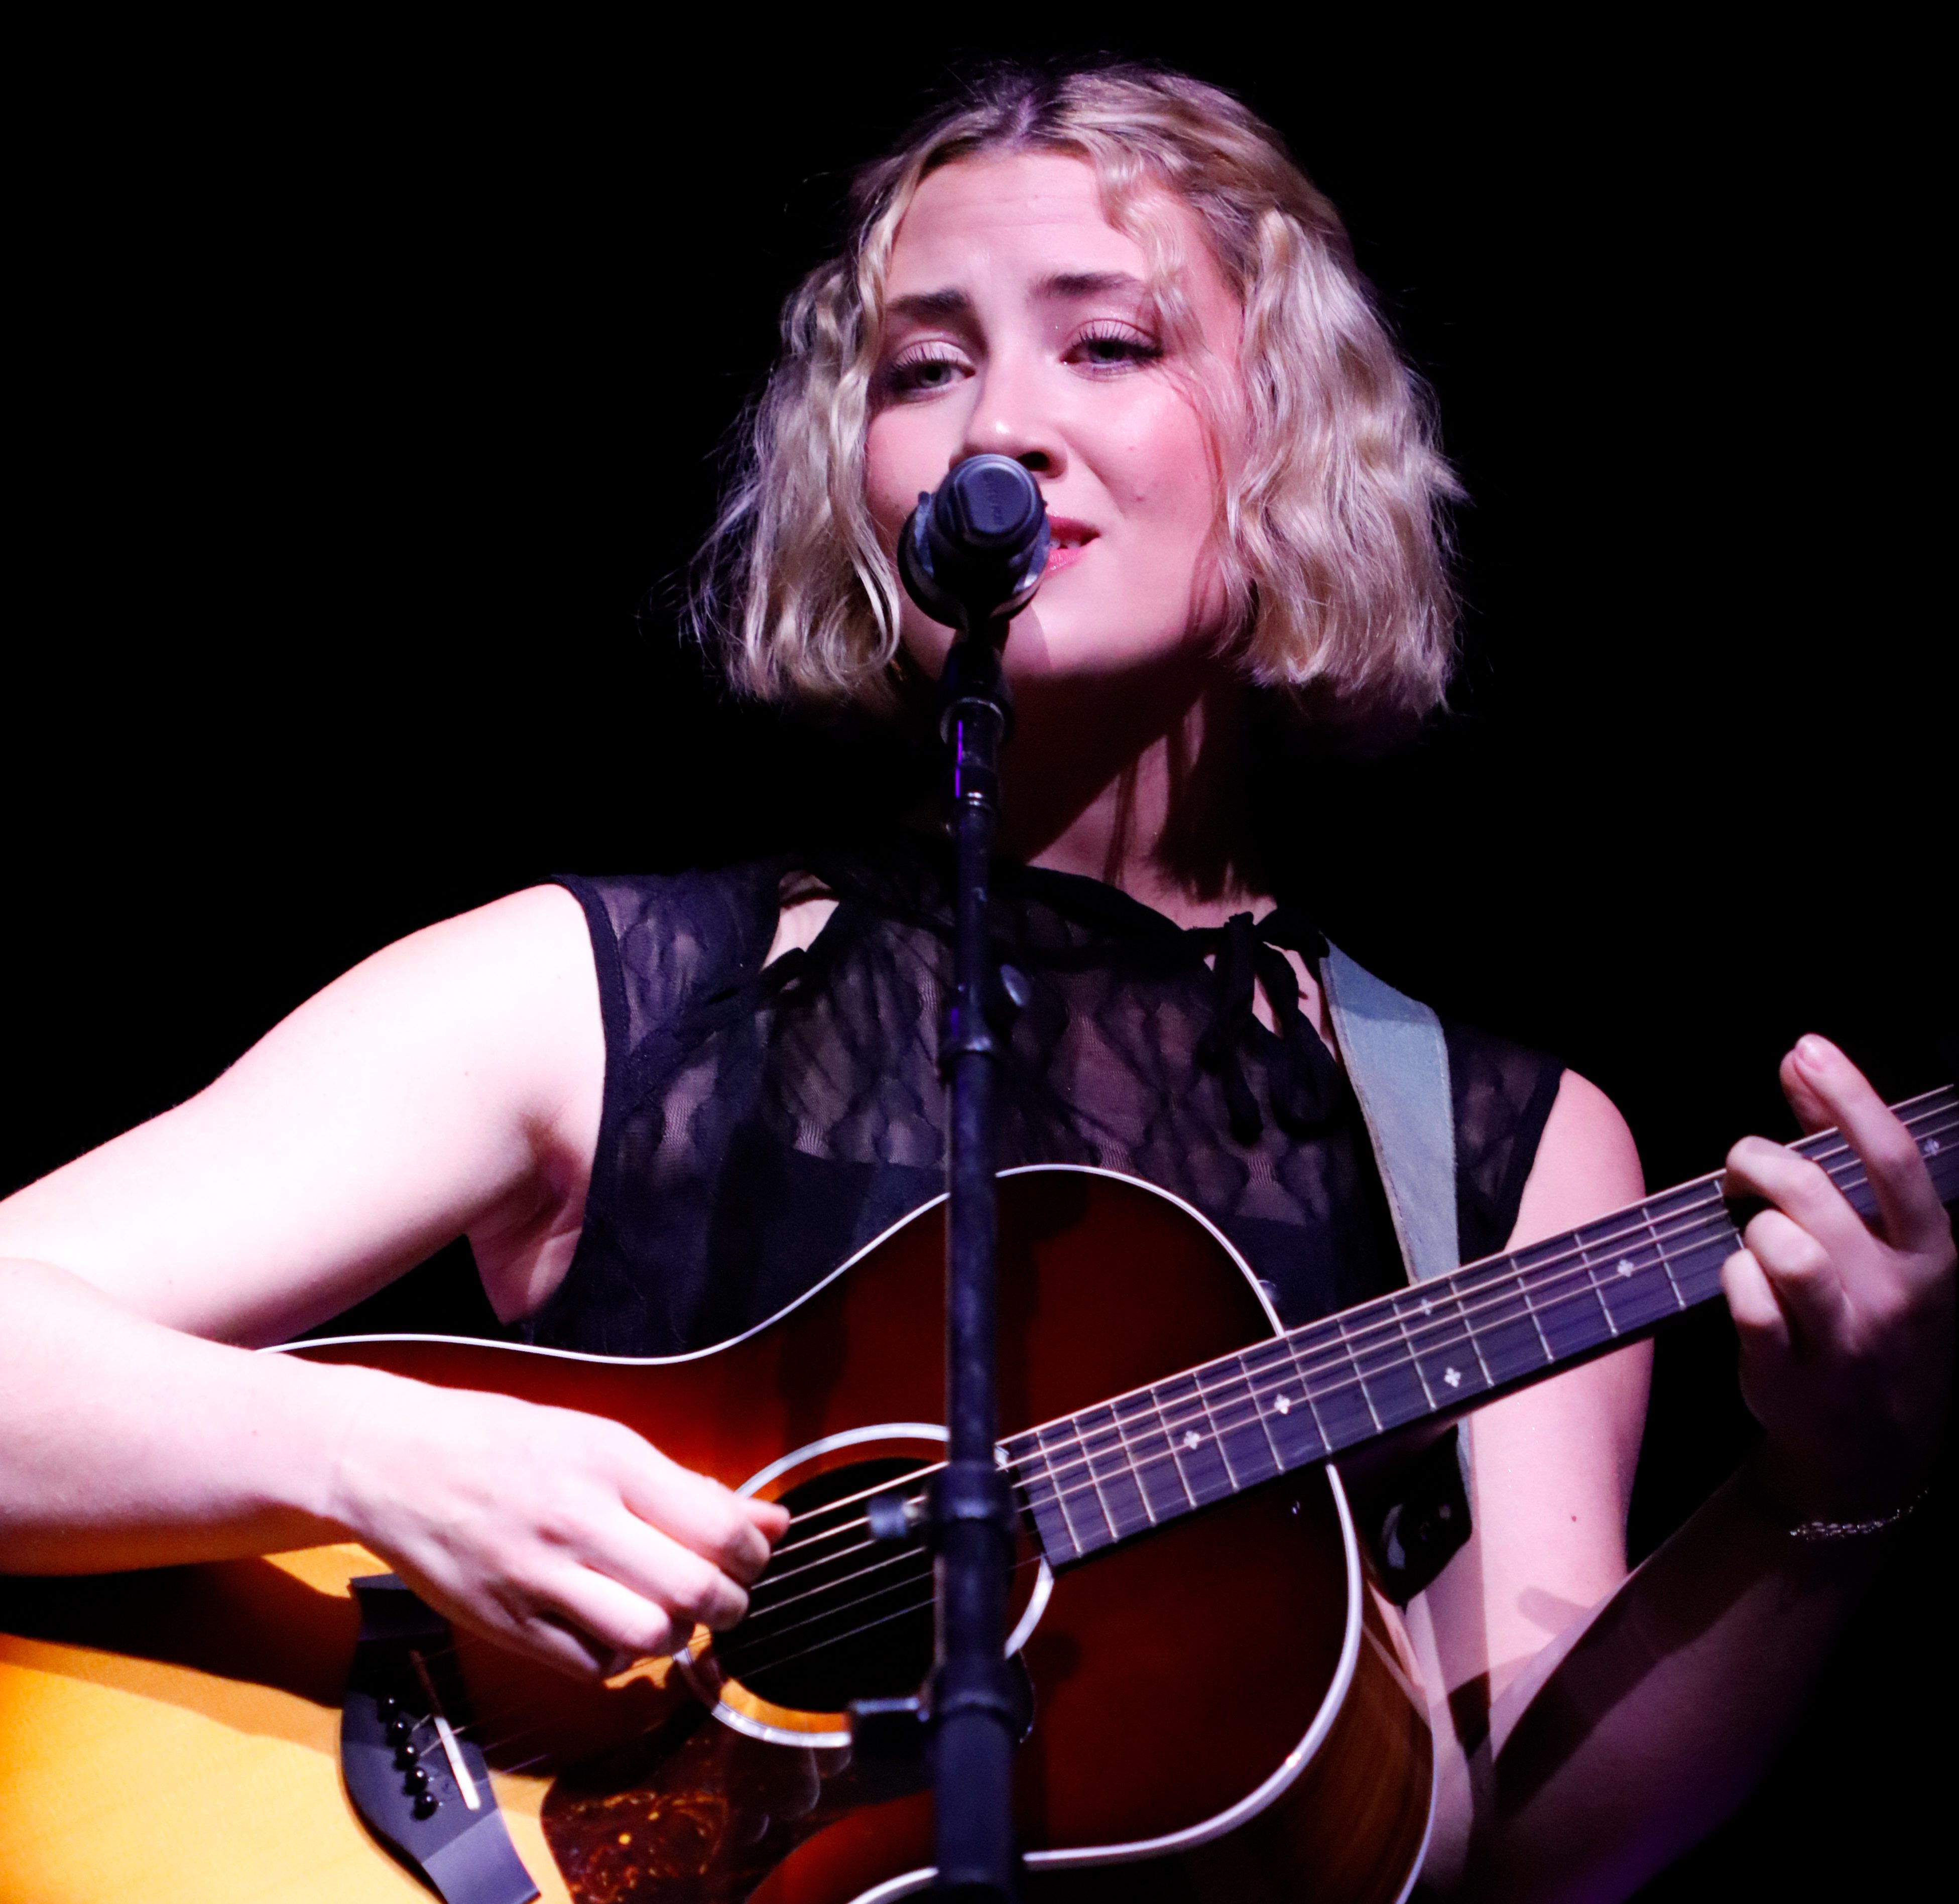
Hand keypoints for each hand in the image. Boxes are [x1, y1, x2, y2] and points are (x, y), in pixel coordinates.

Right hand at [327, 1376, 790, 1678]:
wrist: (394, 1460)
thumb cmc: (503, 1440)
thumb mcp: (601, 1439)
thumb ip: (688, 1486)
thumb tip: (772, 1521)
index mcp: (609, 1461)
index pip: (716, 1528)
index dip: (752, 1554)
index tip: (750, 1555)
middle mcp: (577, 1519)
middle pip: (693, 1591)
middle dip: (730, 1603)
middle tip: (724, 1595)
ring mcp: (538, 1577)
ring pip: (649, 1638)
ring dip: (678, 1635)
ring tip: (671, 1614)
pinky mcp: (506, 1624)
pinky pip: (592, 1665)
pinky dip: (620, 1657)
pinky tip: (614, 1627)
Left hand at [1720, 1035, 1954, 1523]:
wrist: (1873, 1449)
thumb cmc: (1871, 1315)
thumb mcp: (1884, 1240)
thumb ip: (1838, 1147)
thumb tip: (1802, 1061)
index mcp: (1928, 1253)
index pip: (1893, 1160)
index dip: (1849, 1097)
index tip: (1808, 1050)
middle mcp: (1895, 1292)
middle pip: (1811, 1194)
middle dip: (1758, 1161)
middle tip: (1744, 1167)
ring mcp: (1845, 1337)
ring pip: (1779, 1245)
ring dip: (1748, 1224)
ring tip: (1750, 1232)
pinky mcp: (1791, 1375)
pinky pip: (1746, 1300)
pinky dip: (1732, 1279)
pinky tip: (1742, 1282)